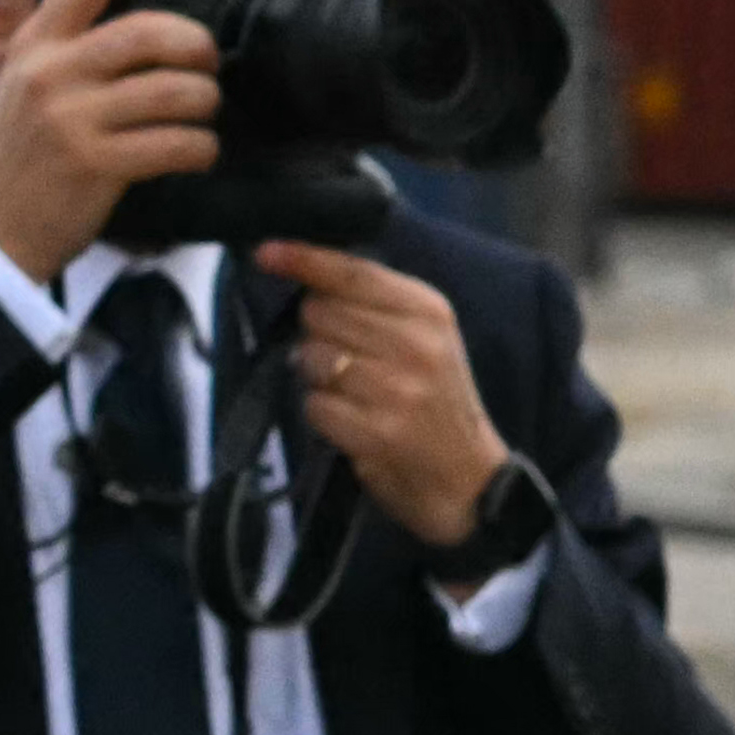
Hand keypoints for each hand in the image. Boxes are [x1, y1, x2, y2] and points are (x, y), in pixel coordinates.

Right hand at [0, 0, 216, 282]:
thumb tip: (149, 20)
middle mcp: (50, 72)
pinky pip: (178, 144)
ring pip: (174, 90)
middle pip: (150, 32)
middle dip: (198, 46)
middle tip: (209, 64)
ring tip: (203, 114)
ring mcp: (71, 118)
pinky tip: (197, 152)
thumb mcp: (29, 82)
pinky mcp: (96, 164)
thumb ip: (72, 48)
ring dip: (206, 102)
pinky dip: (202, 148)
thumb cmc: (27, 152)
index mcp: (35, 43)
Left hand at [251, 241, 510, 546]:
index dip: (303, 259)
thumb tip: (301, 275)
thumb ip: (373, 304)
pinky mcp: (378, 432)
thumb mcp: (424, 339)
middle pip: (320, 312)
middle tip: (350, 359)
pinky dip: (323, 415)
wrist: (470, 481)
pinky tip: (354, 423)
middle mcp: (417, 345)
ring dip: (318, 377)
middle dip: (317, 332)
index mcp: (429, 312)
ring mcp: (398, 390)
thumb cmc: (438, 404)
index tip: (264, 252)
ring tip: (356, 395)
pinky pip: (314, 405)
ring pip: (311, 357)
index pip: (352, 273)